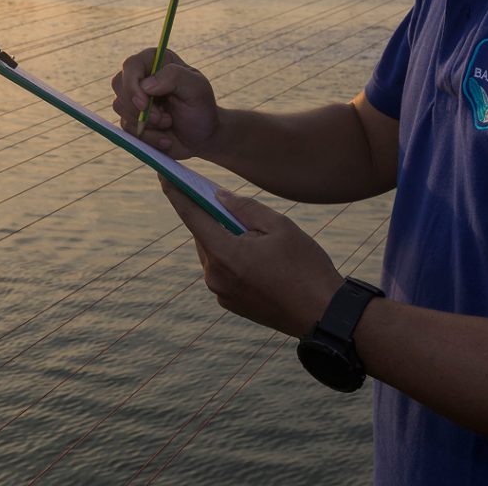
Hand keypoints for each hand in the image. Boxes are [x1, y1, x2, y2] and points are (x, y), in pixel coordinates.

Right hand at [111, 49, 221, 160]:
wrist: (202, 137)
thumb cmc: (201, 107)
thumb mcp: (197, 88)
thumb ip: (174, 77)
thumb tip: (145, 85)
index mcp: (157, 62)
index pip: (132, 65)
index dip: (132, 84)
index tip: (144, 104)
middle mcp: (142, 77)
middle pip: (119, 84)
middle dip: (138, 107)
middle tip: (164, 119)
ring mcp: (134, 98)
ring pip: (119, 106)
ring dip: (146, 123)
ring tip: (169, 124)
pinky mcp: (131, 119)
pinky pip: (126, 128)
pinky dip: (147, 137)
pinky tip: (165, 139)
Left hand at [159, 176, 342, 337]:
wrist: (324, 315)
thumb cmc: (305, 267)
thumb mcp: (279, 226)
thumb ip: (244, 208)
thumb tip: (219, 197)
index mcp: (224, 254)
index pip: (191, 215)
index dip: (176, 192)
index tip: (163, 174)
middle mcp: (215, 275)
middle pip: (202, 234)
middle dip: (210, 214)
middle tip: (224, 197)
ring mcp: (221, 292)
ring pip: (212, 251)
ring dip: (223, 236)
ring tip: (250, 228)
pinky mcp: (230, 302)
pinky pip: (221, 269)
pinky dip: (230, 254)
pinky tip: (254, 252)